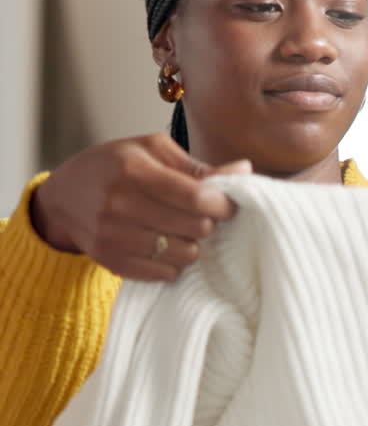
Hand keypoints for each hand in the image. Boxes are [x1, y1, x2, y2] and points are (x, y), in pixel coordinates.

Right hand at [30, 133, 252, 281]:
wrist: (64, 197)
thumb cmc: (115, 166)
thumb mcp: (151, 151)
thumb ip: (197, 166)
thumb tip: (245, 170)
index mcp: (133, 170)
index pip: (196, 196)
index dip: (222, 204)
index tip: (228, 204)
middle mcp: (121, 205)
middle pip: (195, 229)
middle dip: (207, 223)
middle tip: (202, 216)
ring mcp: (114, 237)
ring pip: (184, 255)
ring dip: (192, 244)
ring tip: (181, 231)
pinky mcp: (112, 262)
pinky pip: (164, 274)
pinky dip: (173, 263)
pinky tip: (165, 246)